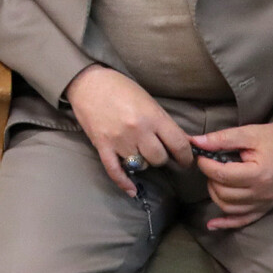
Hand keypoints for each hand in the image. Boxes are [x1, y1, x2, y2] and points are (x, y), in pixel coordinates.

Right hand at [63, 65, 195, 194]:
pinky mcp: (102, 146)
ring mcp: (119, 140)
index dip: (186, 157)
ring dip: (143, 162)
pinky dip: (124, 182)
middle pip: (159, 159)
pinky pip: (115, 170)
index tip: (185, 160)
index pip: (179, 145)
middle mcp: (138, 130)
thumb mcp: (148, 100)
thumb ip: (164, 122)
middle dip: (162, 158)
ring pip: (140, 165)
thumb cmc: (120, 87)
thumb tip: (183, 142)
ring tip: (140, 154)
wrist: (87, 82)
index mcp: (153, 117)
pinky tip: (132, 190)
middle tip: (159, 153)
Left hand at [191, 124, 272, 229]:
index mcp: (259, 175)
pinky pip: (243, 220)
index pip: (221, 175)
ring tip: (217, 177)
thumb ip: (221, 139)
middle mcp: (262, 194)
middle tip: (211, 163)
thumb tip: (195, 141)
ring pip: (228, 207)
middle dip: (210, 177)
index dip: (205, 164)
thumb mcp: (249, 133)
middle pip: (223, 193)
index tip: (202, 154)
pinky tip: (212, 224)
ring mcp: (265, 204)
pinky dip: (226, 223)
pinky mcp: (266, 208)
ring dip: (216, 193)